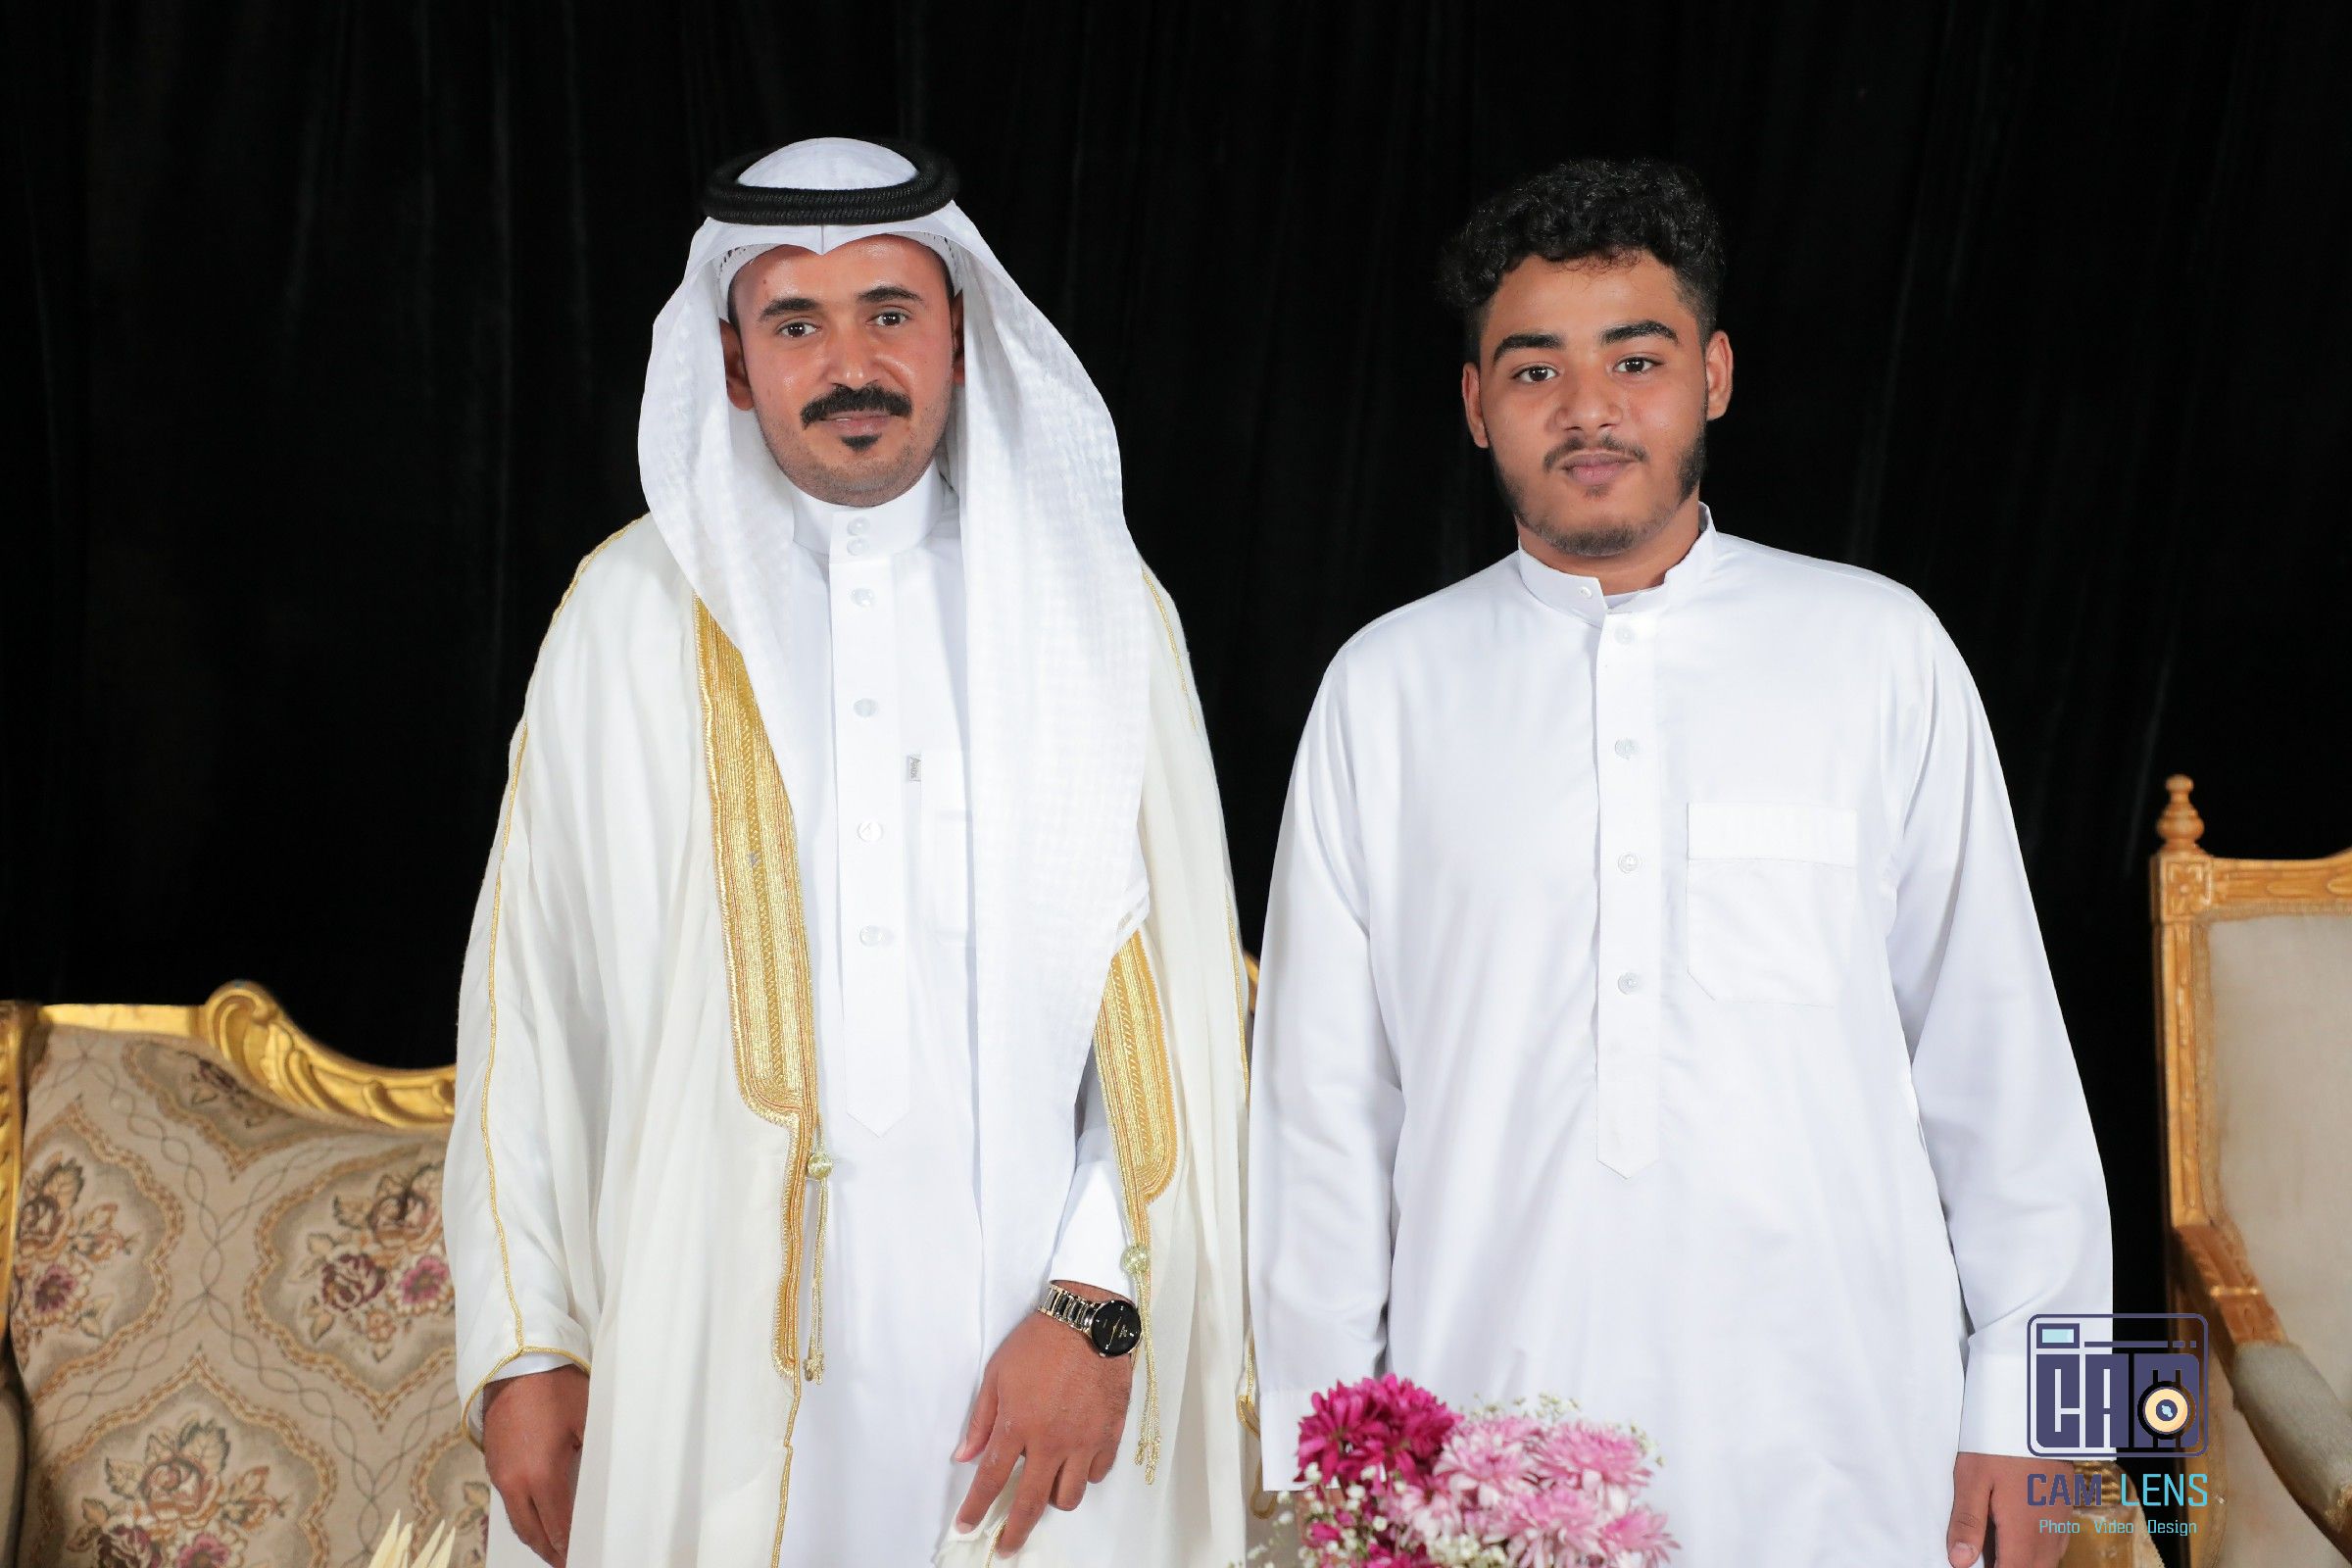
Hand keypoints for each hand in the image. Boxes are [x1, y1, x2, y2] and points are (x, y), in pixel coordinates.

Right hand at [483, 1365, 588, 1565]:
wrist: (514, 1364)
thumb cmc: (556, 1388)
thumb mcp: (586, 1421)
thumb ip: (594, 1457)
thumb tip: (607, 1482)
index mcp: (541, 1475)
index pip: (557, 1526)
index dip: (569, 1546)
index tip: (580, 1557)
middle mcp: (515, 1482)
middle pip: (532, 1532)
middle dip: (550, 1551)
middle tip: (566, 1562)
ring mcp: (500, 1475)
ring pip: (517, 1520)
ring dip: (535, 1536)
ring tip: (553, 1547)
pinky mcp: (493, 1465)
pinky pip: (508, 1502)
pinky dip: (523, 1516)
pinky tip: (537, 1516)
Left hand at [952, 1281, 1136, 1555]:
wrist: (1088, 1320)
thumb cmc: (1039, 1342)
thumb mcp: (997, 1375)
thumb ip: (982, 1420)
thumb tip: (965, 1455)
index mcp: (1018, 1426)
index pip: (990, 1480)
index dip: (976, 1508)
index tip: (967, 1525)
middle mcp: (1051, 1441)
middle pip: (1030, 1503)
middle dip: (1015, 1532)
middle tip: (1007, 1545)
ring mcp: (1084, 1441)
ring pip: (1068, 1496)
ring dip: (1052, 1499)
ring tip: (1044, 1489)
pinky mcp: (1109, 1435)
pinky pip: (1097, 1474)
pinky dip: (1084, 1476)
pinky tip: (1075, 1464)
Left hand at [1946, 1450, 2069, 1566]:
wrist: (2039, 1411)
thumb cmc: (2000, 1440)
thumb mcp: (1972, 1477)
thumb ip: (1968, 1522)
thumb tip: (1960, 1561)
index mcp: (2024, 1530)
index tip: (1974, 1567)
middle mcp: (2048, 1531)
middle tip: (1983, 1559)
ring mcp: (2061, 1519)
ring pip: (2047, 1560)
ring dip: (2025, 1561)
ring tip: (1996, 1550)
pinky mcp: (2066, 1506)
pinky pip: (2055, 1543)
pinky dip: (2037, 1550)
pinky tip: (2017, 1538)